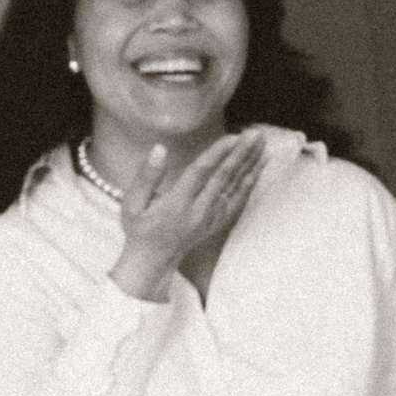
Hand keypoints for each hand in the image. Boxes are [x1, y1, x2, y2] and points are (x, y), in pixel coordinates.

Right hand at [111, 131, 263, 298]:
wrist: (153, 261)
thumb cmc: (139, 229)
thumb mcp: (132, 204)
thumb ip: (146, 176)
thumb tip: (159, 149)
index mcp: (176, 204)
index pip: (201, 172)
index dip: (218, 153)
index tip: (233, 136)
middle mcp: (199, 211)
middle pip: (224, 177)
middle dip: (242, 154)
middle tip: (256, 134)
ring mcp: (211, 218)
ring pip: (235, 187)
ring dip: (251, 164)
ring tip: (263, 143)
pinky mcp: (218, 222)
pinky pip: (238, 199)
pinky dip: (250, 182)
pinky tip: (259, 167)